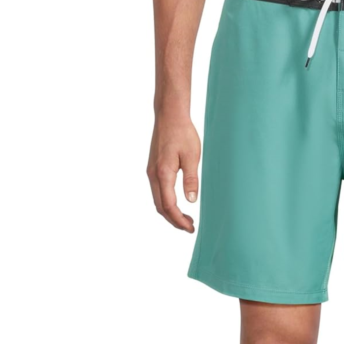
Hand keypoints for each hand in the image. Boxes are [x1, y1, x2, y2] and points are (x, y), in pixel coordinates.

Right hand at [147, 114, 200, 231]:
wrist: (169, 115)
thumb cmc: (182, 133)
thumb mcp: (192, 156)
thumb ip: (191, 179)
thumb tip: (191, 200)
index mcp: (163, 173)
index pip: (169, 206)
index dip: (179, 220)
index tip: (191, 228)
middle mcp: (153, 175)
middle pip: (160, 207)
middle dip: (174, 221)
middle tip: (190, 227)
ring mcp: (151, 172)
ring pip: (157, 201)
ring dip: (170, 213)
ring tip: (186, 218)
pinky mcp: (153, 169)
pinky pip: (157, 192)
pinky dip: (166, 203)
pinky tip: (178, 204)